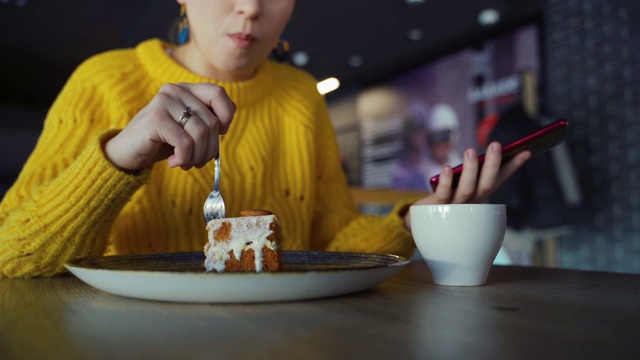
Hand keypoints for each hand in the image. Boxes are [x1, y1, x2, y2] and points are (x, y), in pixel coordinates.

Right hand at [104, 82, 235, 171]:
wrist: (126, 153)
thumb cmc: (161, 143)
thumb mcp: (188, 130)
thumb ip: (206, 121)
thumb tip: (224, 126)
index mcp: (186, 90)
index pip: (218, 93)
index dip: (226, 116)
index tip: (220, 134)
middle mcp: (175, 90)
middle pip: (212, 122)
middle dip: (210, 149)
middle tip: (198, 161)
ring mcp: (164, 102)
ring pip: (200, 133)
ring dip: (197, 156)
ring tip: (186, 163)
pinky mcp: (155, 119)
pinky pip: (185, 143)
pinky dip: (184, 158)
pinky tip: (174, 162)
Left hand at [403, 141, 530, 229]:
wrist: (423, 221)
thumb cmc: (445, 198)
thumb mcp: (460, 184)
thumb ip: (472, 171)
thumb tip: (485, 152)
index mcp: (479, 196)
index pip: (498, 180)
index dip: (512, 166)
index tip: (525, 151)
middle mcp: (470, 203)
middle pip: (486, 185)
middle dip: (492, 165)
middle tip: (496, 144)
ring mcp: (454, 206)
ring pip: (466, 190)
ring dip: (470, 170)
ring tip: (471, 151)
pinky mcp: (436, 206)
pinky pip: (442, 194)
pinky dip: (446, 182)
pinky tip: (447, 168)